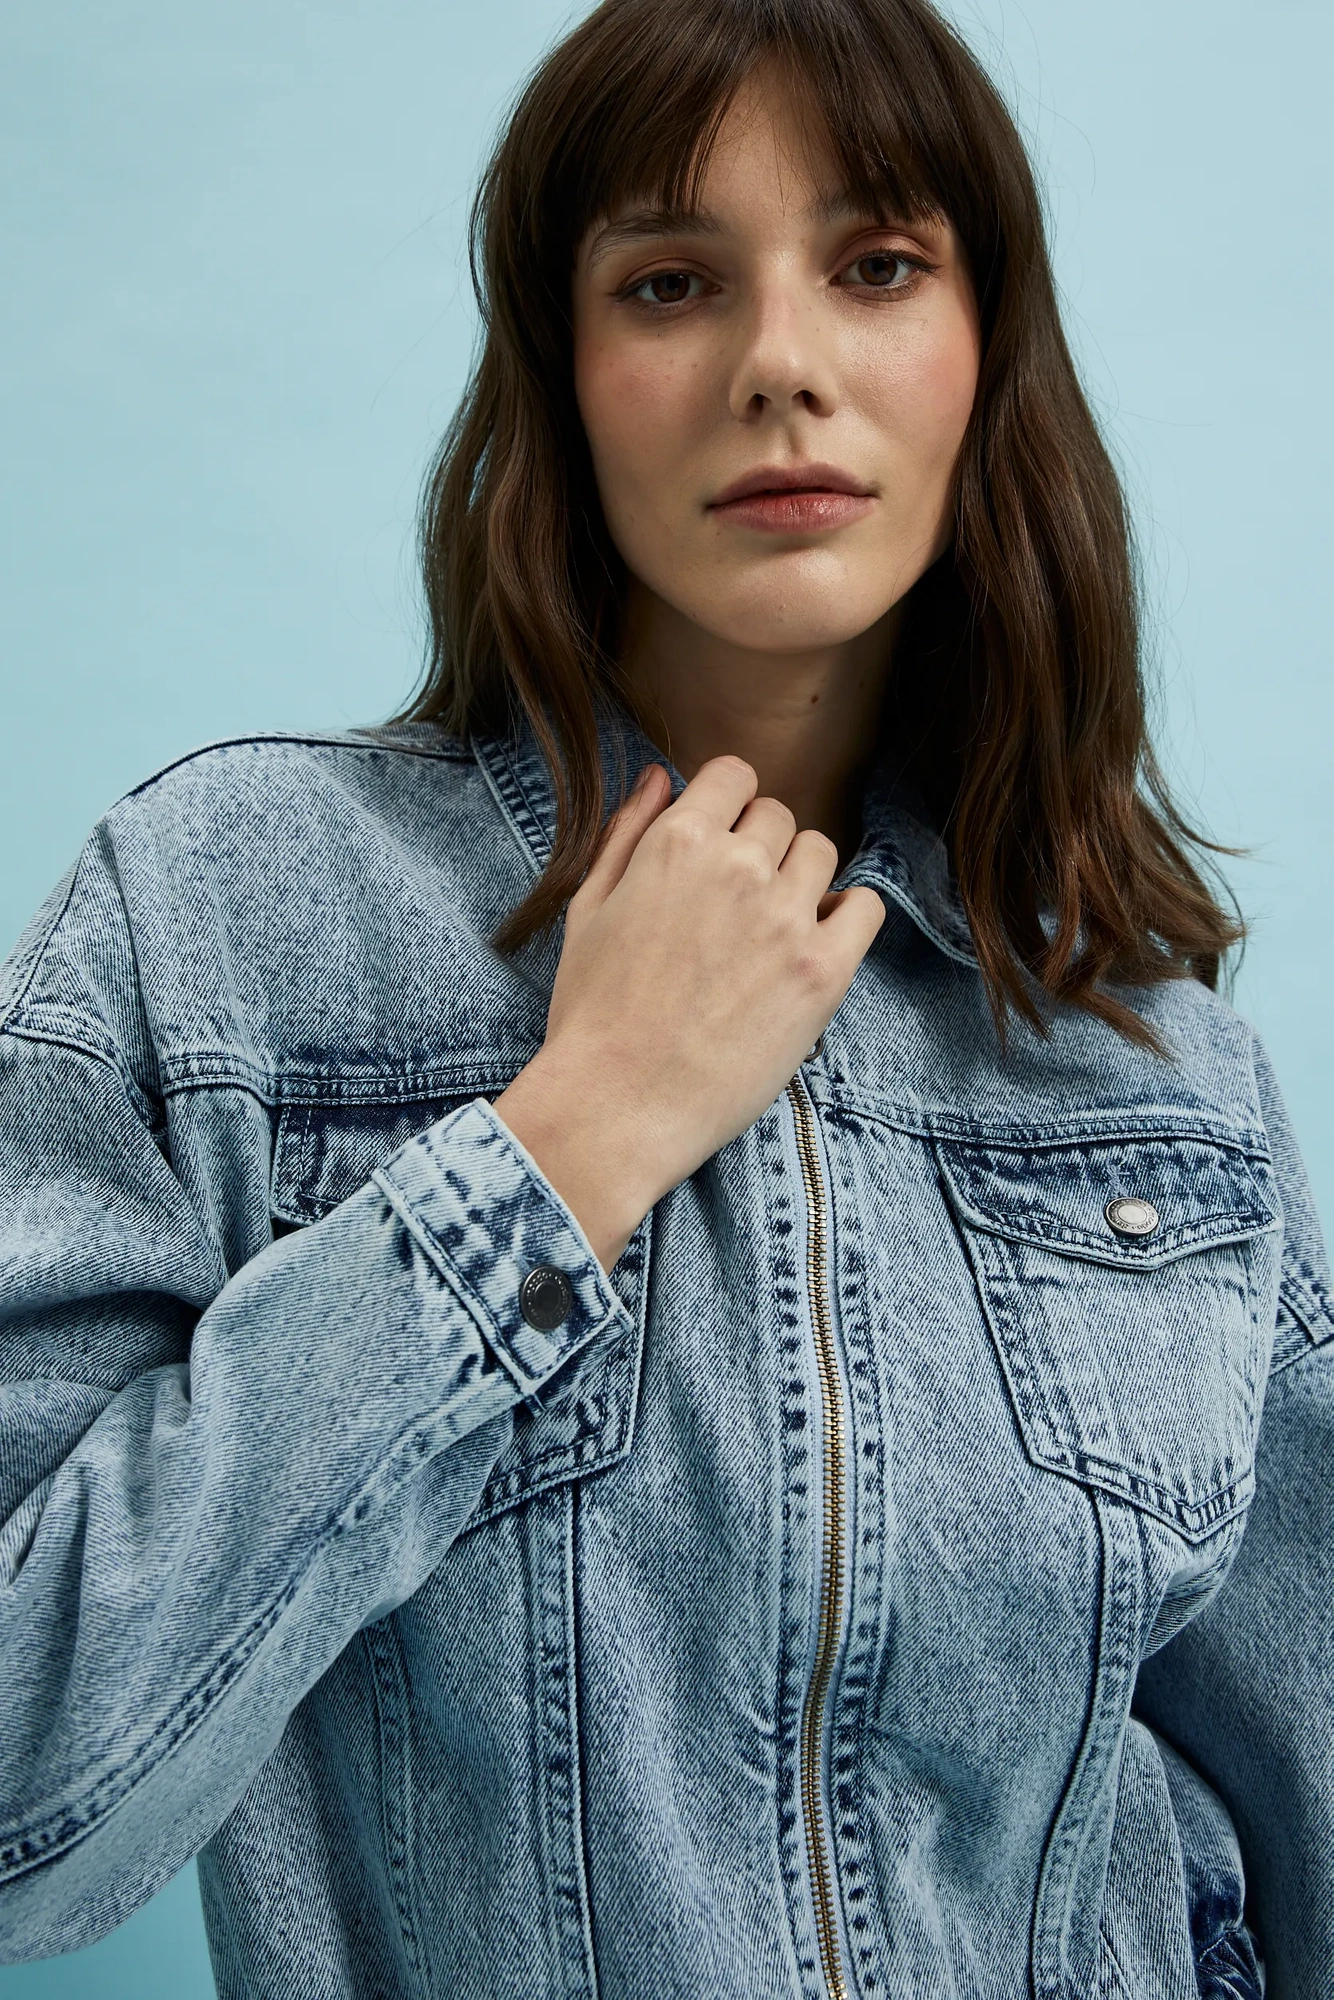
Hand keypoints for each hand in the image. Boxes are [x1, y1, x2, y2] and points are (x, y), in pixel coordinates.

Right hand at [493, 756, 884, 1271]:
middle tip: (735, 904)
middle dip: (760, 847)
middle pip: (779, 817)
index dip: (727, 804)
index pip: (734, 775)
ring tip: (769, 930)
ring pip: (822, 854)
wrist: (618, 1103)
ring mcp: (787, 918)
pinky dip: (847, 915)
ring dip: (800, 879)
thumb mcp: (589, 908)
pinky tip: (814, 943)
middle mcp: (739, 867)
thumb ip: (627, 833)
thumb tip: (659, 777)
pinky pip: (865, 908)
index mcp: (678, 842)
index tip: (721, 840)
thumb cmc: (591, 1011)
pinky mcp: (823, 971)